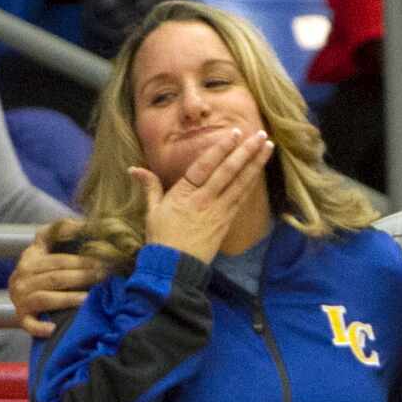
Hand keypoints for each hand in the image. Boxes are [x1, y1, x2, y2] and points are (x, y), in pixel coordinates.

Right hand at [8, 220, 104, 336]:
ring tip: (90, 299)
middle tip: (105, 278)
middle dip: (83, 277)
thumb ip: (59, 231)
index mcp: (30, 258)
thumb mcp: (46, 246)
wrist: (23, 296)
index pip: (58, 259)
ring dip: (70, 299)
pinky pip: (30, 324)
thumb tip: (82, 223)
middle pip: (56, 277)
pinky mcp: (21, 318)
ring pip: (47, 298)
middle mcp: (23, 278)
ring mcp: (21, 299)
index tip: (103, 260)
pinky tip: (54, 328)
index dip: (81, 260)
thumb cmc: (42, 269)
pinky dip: (40, 327)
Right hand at [129, 128, 273, 263]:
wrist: (175, 267)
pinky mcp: (226, 222)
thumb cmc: (162, 239)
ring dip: (255, 164)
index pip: (206, 165)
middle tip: (261, 134)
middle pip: (229, 171)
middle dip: (246, 151)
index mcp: (185, 194)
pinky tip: (259, 172)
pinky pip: (241, 198)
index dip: (221, 148)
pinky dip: (251, 183)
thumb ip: (150, 186)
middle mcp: (205, 200)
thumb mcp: (152, 211)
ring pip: (240, 183)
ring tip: (268, 147)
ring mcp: (219, 211)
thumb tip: (134, 169)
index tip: (234, 133)